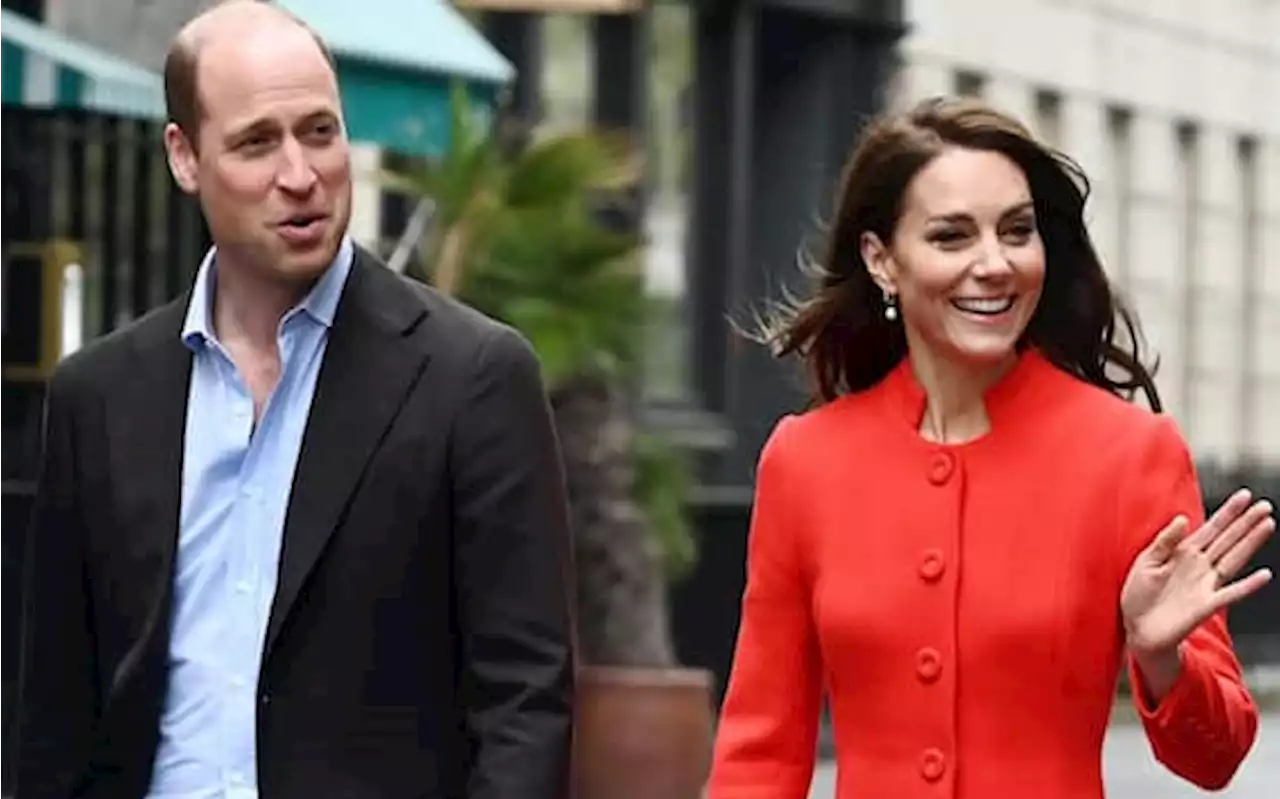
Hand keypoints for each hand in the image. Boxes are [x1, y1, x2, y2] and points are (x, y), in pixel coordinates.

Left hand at [1121, 488, 1274, 656]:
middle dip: (1246, 522)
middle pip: (1228, 540)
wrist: (1138, 629)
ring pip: (1234, 559)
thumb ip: (1164, 541)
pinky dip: (1248, 586)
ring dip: (1250, 543)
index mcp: (1183, 553)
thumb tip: (1182, 519)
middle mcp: (1199, 566)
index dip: (1228, 512)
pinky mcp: (1206, 605)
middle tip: (1265, 505)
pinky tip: (1264, 575)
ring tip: (1267, 525)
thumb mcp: (1145, 562)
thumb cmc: (1139, 595)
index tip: (1244, 495)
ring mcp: (1205, 585)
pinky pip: (1231, 594)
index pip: (1211, 528)